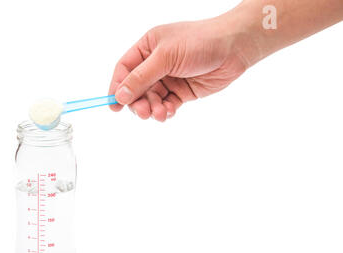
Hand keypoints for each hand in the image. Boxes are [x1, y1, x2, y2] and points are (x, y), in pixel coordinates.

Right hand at [108, 20, 251, 120]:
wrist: (234, 49)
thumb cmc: (200, 43)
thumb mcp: (165, 57)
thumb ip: (141, 77)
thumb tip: (119, 95)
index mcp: (147, 47)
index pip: (125, 69)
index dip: (117, 87)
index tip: (113, 105)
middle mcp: (156, 63)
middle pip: (137, 88)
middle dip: (138, 102)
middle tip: (143, 113)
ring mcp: (169, 78)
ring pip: (151, 99)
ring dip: (152, 109)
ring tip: (159, 114)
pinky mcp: (181, 91)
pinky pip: (166, 105)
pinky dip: (164, 111)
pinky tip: (168, 113)